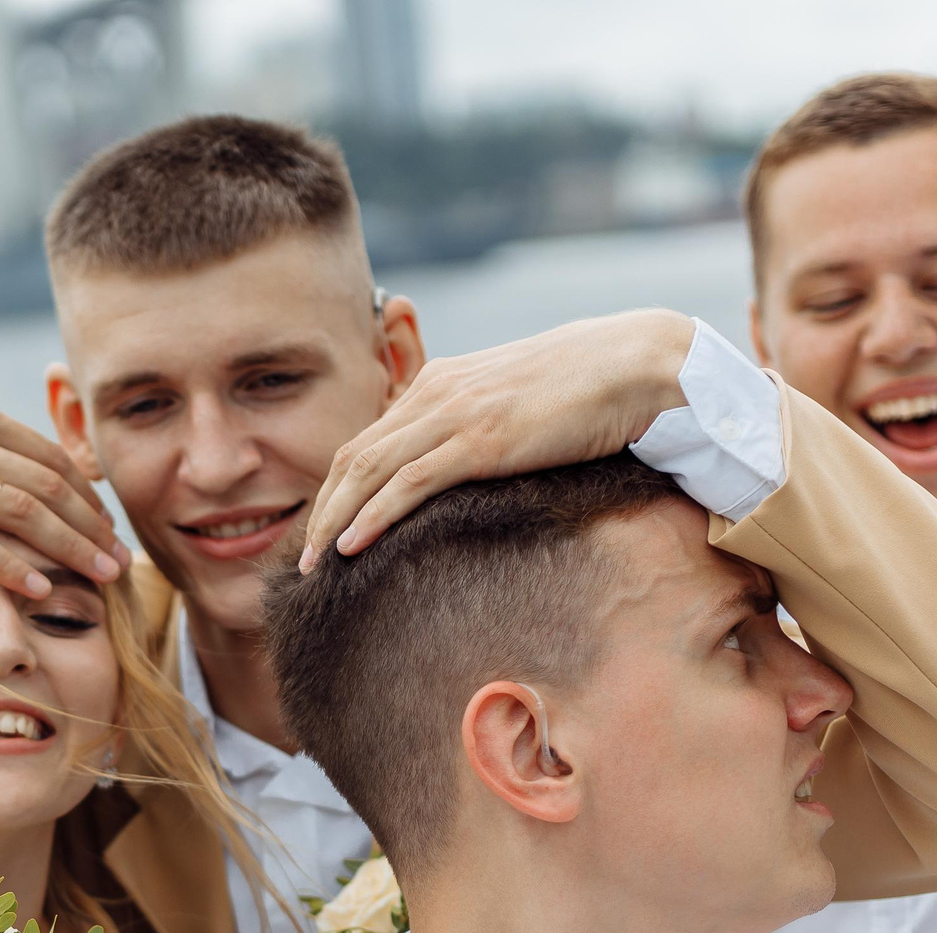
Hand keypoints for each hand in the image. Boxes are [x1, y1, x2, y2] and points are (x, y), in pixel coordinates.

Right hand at [0, 387, 124, 594]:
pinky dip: (13, 567)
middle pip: (48, 485)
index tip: (106, 525)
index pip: (47, 456)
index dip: (85, 494)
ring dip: (70, 547)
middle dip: (91, 525)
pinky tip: (39, 588)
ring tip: (100, 576)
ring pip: (23, 512)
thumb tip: (9, 469)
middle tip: (119, 558)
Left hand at [298, 308, 694, 571]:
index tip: (322, 528)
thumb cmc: (587, 389)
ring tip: (313, 564)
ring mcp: (455, 414)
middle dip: (322, 509)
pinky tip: (351, 546)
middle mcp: (436, 394)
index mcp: (440, 383)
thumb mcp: (516, 405)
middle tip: (301, 558)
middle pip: (354, 457)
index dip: (337, 488)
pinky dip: (373, 516)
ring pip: (369, 471)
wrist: (635, 364)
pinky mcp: (480, 439)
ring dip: (334, 520)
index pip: (368, 440)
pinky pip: (409, 483)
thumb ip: (480, 428)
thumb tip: (467, 469)